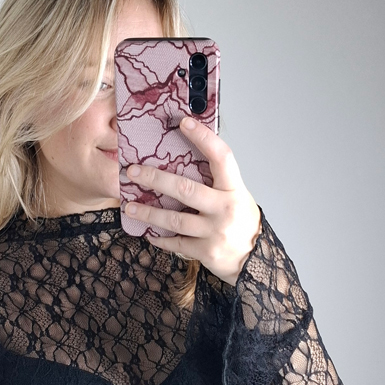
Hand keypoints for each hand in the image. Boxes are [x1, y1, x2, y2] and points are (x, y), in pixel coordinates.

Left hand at [125, 117, 260, 284]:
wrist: (256, 261)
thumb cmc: (242, 223)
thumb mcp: (237, 197)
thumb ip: (216, 182)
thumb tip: (187, 156)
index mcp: (234, 190)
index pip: (221, 157)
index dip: (204, 138)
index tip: (184, 122)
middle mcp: (225, 209)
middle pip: (185, 189)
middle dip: (154, 179)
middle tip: (132, 171)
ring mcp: (215, 232)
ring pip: (174, 219)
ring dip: (147, 212)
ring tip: (129, 206)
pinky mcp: (206, 251)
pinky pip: (176, 242)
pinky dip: (160, 238)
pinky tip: (148, 233)